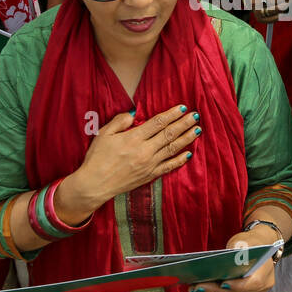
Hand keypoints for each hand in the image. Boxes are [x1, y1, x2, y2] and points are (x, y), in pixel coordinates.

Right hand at [56, 106, 201, 219]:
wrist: (95, 184)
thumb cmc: (97, 158)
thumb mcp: (103, 134)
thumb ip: (120, 121)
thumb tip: (134, 114)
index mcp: (133, 138)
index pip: (157, 122)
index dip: (171, 114)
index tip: (182, 107)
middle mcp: (145, 150)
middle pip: (169, 134)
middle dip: (184, 123)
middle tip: (195, 115)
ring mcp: (149, 164)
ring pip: (172, 149)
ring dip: (186, 138)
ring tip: (197, 130)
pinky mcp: (150, 175)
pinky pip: (169, 167)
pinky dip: (180, 160)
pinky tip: (189, 153)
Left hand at [193, 228, 280, 291]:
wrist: (257, 249)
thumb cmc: (250, 243)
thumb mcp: (244, 240)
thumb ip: (239, 246)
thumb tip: (227, 256)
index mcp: (265, 272)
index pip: (254, 283)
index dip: (238, 285)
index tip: (223, 284)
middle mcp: (262, 288)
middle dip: (217, 290)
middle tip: (198, 286)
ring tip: (195, 287)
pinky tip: (201, 288)